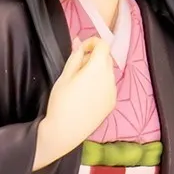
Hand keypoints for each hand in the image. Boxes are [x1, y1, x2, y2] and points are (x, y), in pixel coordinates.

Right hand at [33, 38, 115, 170]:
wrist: (65, 131)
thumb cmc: (61, 102)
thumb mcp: (64, 76)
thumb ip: (75, 56)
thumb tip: (79, 42)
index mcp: (98, 68)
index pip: (103, 45)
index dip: (92, 43)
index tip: (81, 50)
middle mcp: (110, 78)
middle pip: (106, 58)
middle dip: (94, 57)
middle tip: (77, 68)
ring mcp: (113, 92)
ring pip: (108, 72)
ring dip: (97, 71)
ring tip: (80, 84)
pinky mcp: (112, 103)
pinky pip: (109, 86)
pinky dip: (100, 84)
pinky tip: (87, 96)